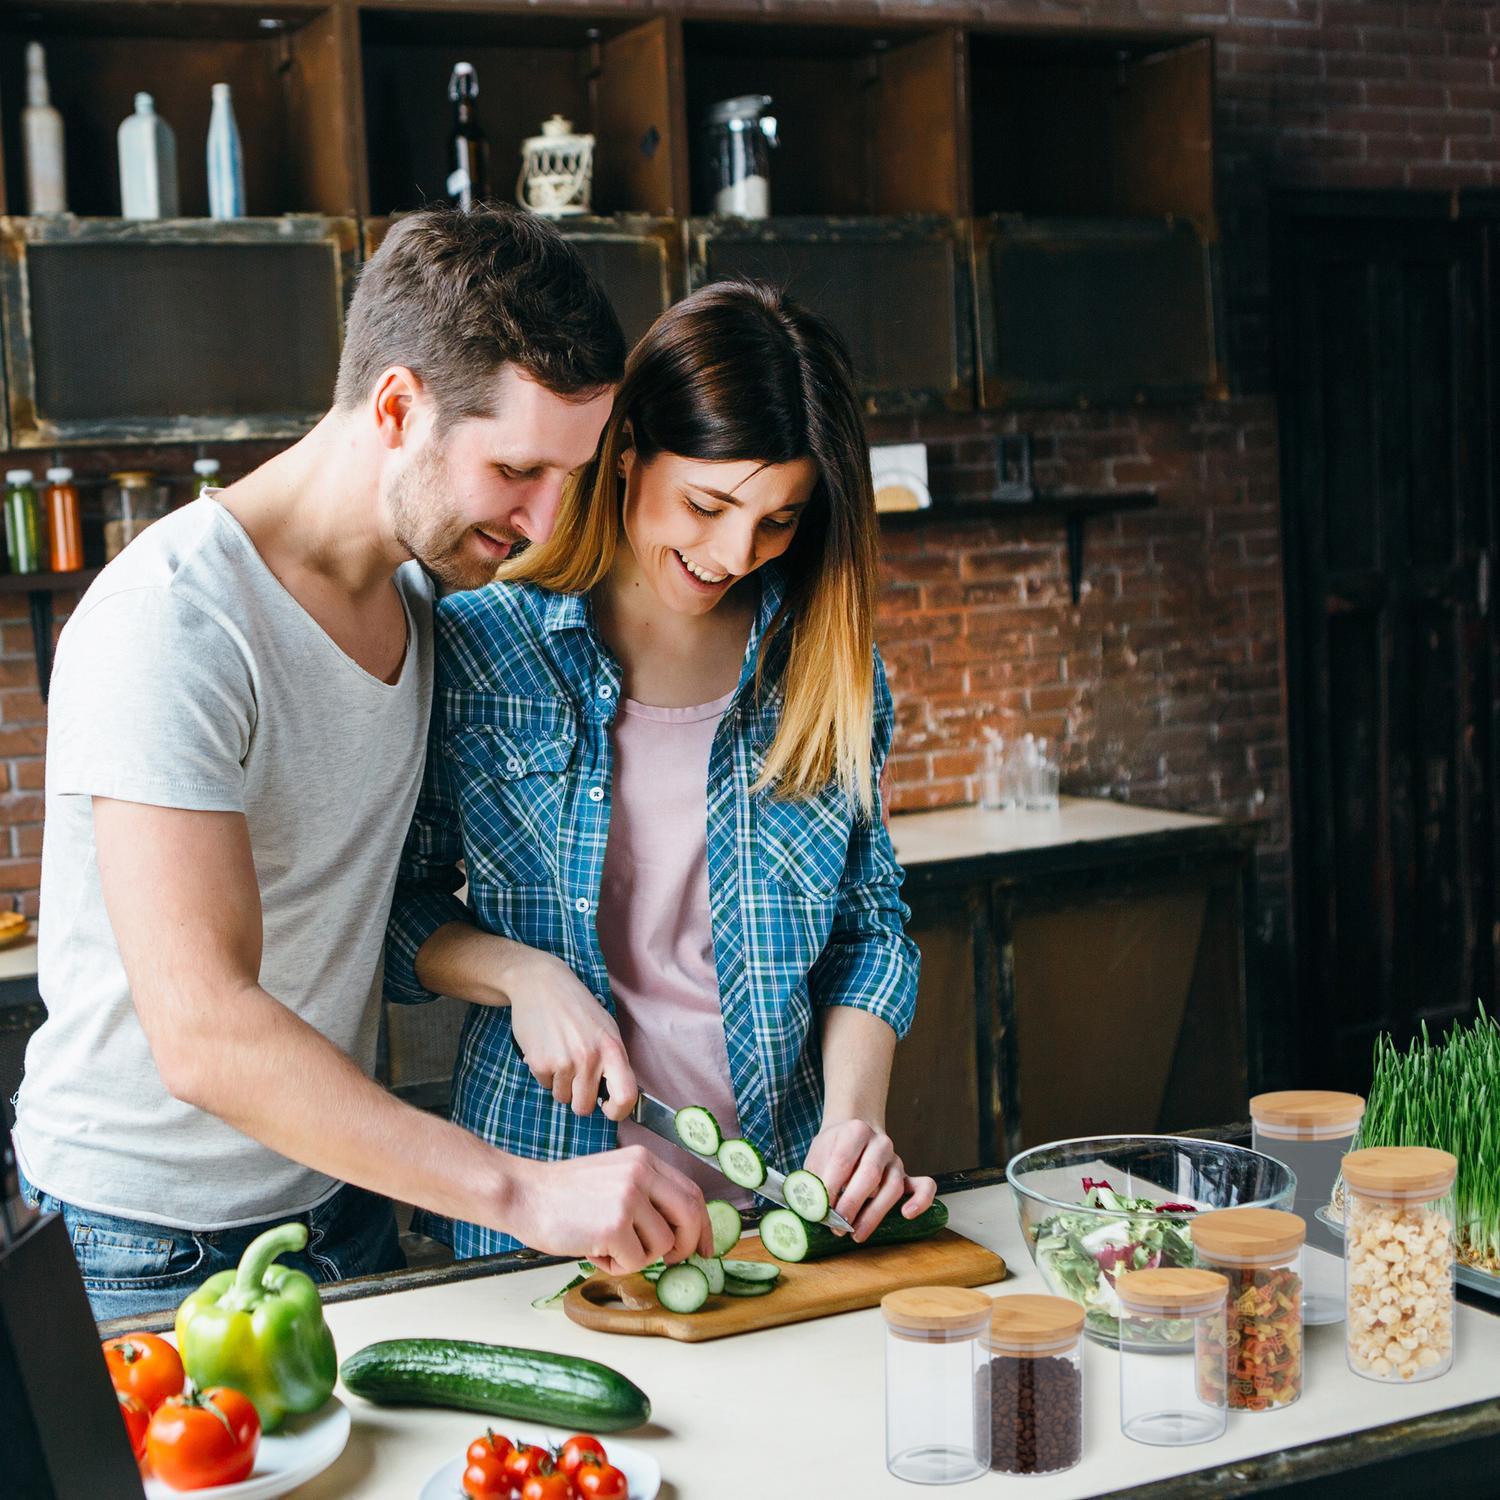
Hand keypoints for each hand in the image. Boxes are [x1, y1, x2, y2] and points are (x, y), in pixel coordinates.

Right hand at [499, 1147, 713, 1274]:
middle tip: (672, 1260)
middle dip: (687, 1246)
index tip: (705, 1248)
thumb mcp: (613, 1178)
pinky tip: (592, 1249)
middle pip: (691, 1217)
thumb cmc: (564, 1194)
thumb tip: (680, 1232)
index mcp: (644, 1160)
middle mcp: (642, 1173)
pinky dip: (616, 1265)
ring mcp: (630, 1197)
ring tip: (606, 1244)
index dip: (704, 1225)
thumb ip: (646, 1195)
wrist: (523, 1195)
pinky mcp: (615, 1224)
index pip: (692, 1192)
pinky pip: (636, 1261)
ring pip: (663, 1245)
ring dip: (638, 1256)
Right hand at [504, 949, 637, 1120]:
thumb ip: (612, 1061)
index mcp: (612, 1048)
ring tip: (560, 1054)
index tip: (608, 1109)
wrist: (541, 983)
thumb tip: (617, 1097)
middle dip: (579, 1098)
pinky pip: (545, 1085)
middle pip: (585, 1107)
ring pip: (562, 1097)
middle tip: (575, 1078)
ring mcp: (564, 1061)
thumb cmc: (577, 1007)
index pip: (626, 1096)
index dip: (618, 1111)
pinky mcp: (540, 1062)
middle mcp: (590, 1057)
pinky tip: (547, 1049)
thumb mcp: (605, 1028)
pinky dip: (545, 1073)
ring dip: (560, 1083)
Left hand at [803, 1119, 936, 1241]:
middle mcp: (880, 1143)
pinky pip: (924, 1186)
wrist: (853, 1129)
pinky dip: (921, 1201)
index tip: (820, 1209)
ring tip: (856, 1233)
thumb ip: (813, 1178)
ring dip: (874, 1214)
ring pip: (893, 1187)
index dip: (830, 1188)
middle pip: (869, 1175)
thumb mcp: (817, 1155)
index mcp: (856, 1131)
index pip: (842, 1161)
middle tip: (836, 1226)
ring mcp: (896, 1159)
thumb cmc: (833, 1148)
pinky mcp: (906, 1175)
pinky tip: (907, 1215)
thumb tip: (808, 1209)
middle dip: (851, 1205)